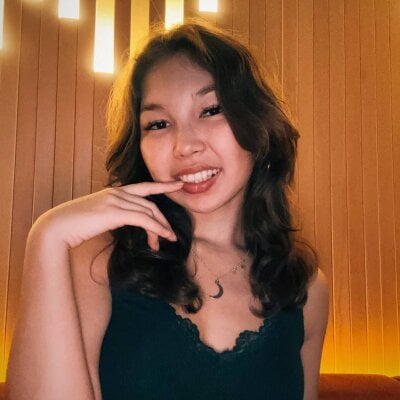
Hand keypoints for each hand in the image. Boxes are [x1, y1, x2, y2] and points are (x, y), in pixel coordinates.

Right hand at [32, 181, 183, 250]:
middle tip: (170, 235)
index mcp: (114, 192)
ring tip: (169, 239)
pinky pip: (143, 219)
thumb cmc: (75, 225)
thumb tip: (126, 222)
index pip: (144, 187)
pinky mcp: (114, 212)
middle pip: (150, 204)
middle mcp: (117, 193)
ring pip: (149, 212)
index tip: (178, 184)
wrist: (57, 227)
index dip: (162, 185)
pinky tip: (160, 239)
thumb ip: (114, 215)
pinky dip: (155, 229)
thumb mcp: (99, 217)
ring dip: (161, 227)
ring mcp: (116, 201)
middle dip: (163, 220)